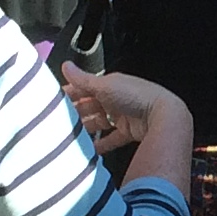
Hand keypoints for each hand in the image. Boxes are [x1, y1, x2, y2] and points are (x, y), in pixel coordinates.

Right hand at [63, 66, 184, 153]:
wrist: (163, 116)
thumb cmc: (135, 96)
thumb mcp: (105, 86)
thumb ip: (83, 79)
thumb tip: (65, 66)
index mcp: (111, 84)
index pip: (86, 87)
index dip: (70, 93)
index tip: (53, 102)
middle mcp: (117, 98)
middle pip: (91, 106)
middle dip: (75, 113)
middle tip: (57, 122)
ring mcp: (124, 115)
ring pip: (99, 122)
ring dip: (86, 129)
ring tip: (69, 136)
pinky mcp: (130, 132)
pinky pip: (112, 139)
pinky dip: (101, 145)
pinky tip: (89, 150)